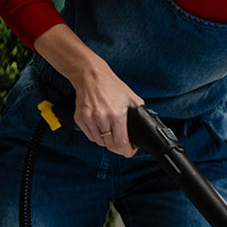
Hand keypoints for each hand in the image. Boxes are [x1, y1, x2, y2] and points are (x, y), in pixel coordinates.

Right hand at [31, 25, 144, 156]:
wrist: (91, 76)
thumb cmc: (111, 85)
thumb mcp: (132, 98)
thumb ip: (140, 112)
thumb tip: (146, 124)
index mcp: (116, 114)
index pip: (121, 142)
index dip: (127, 151)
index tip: (130, 151)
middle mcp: (101, 118)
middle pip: (110, 145)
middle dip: (118, 147)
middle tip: (122, 144)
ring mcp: (89, 119)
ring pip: (99, 142)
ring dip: (107, 142)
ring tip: (112, 134)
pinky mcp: (79, 118)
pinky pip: (90, 136)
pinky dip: (96, 136)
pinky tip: (102, 129)